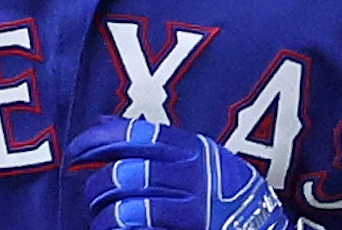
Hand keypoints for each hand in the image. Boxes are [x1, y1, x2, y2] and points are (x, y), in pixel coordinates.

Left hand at [68, 116, 289, 229]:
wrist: (266, 229)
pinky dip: (120, 227)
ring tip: (98, 218)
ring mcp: (194, 203)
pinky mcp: (193, 227)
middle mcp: (193, 171)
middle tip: (88, 193)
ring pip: (130, 203)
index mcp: (192, 148)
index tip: (75, 150)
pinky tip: (112, 229)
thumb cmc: (228, 194)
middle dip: (97, 183)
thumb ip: (157, 143)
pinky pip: (143, 225)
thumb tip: (102, 121)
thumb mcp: (200, 159)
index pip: (136, 134)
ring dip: (104, 212)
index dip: (98, 139)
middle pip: (127, 171)